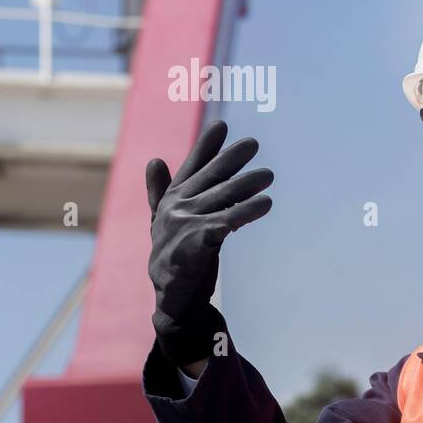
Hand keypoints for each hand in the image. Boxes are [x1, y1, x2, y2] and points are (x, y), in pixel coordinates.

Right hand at [146, 119, 273, 365]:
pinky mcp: (197, 244)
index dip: (205, 146)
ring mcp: (185, 225)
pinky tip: (264, 204)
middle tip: (253, 144)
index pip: (191, 167)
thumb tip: (154, 160)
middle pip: (210, 177)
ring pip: (222, 198)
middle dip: (231, 158)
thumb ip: (161, 190)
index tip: (221, 125)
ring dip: (247, 185)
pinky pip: (226, 222)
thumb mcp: (162, 221)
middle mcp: (177, 209)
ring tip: (269, 176)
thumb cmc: (172, 256)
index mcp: (171, 200)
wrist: (173, 298)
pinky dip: (246, 212)